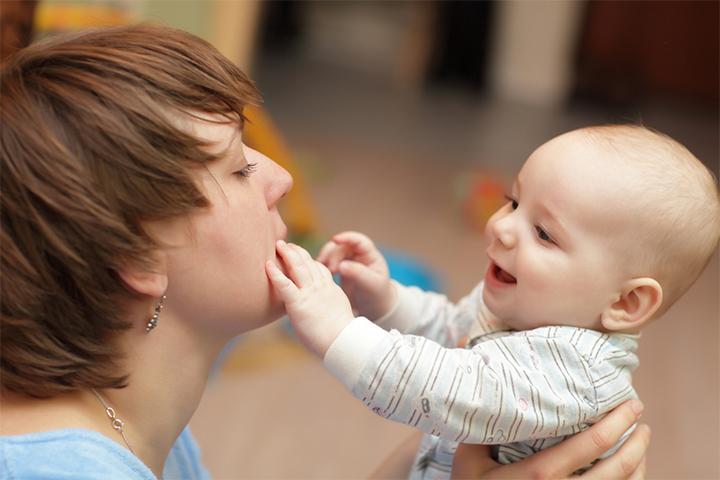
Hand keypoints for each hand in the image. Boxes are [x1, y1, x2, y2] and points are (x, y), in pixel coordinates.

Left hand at [266, 240, 353, 356]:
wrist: (342, 340)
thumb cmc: (340, 336)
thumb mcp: (337, 313)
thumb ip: (328, 307)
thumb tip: (322, 313)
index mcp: (330, 289)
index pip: (319, 269)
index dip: (309, 260)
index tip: (300, 254)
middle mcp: (320, 287)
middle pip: (308, 262)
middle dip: (297, 251)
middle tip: (286, 244)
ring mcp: (309, 293)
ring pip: (298, 267)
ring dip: (287, 254)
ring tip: (278, 245)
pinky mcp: (298, 302)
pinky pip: (284, 284)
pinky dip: (275, 274)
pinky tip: (267, 265)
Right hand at [316, 231, 395, 319]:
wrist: (373, 308)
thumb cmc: (376, 295)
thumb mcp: (371, 285)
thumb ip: (358, 274)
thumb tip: (341, 265)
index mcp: (370, 255)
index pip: (359, 241)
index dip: (347, 237)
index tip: (335, 240)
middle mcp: (358, 255)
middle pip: (342, 246)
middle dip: (333, 254)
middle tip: (331, 270)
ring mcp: (348, 261)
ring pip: (332, 253)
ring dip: (325, 259)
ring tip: (322, 271)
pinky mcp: (339, 269)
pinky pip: (328, 262)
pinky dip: (322, 266)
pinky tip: (318, 274)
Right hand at [451, 399, 649, 478]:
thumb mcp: (469, 458)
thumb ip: (481, 424)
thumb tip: (480, 376)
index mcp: (540, 475)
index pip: (593, 443)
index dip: (618, 422)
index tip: (631, 404)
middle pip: (619, 468)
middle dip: (637, 442)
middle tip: (642, 422)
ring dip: (639, 465)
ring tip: (640, 445)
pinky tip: (629, 473)